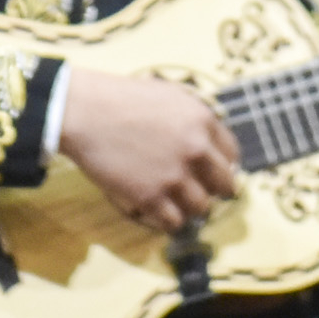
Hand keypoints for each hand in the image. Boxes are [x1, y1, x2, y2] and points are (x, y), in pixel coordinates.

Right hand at [57, 69, 239, 235]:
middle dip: (214, 189)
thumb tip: (210, 139)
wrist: (85, 113)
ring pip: (202, 208)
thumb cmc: (122, 98)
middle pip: (225, 185)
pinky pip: (174, 223)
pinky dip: (168, 220)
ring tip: (175, 201)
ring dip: (190, 207)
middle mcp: (196, 149)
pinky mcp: (150, 198)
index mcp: (202, 120)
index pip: (232, 154)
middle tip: (200, 191)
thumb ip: (195, 116)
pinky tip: (158, 211)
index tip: (213, 172)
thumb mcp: (170, 95)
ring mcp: (174, 176)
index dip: (223, 164)